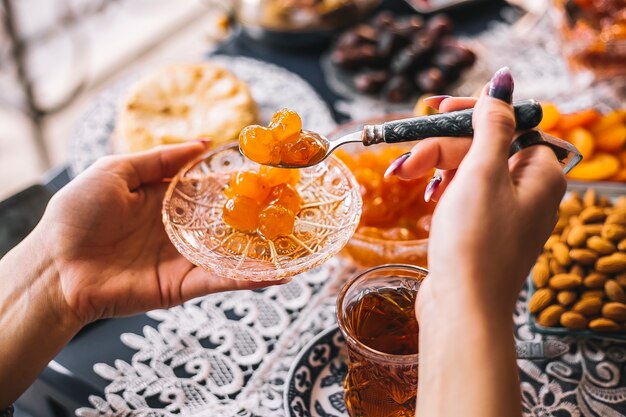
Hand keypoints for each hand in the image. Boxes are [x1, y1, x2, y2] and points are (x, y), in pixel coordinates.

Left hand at [40, 142, 286, 325]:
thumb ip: (161, 158)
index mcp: (168, 199)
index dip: (241, 180)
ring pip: (232, 253)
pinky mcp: (182, 286)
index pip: (213, 187)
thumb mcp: (117, 170)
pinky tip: (276, 273)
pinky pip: (219, 280)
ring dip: (264, 251)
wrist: (55, 266)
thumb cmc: (78, 213)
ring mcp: (184, 258)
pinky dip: (247, 278)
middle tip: (297, 207)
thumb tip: (204, 142)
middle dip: (262, 215)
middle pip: (230, 221)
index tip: (271, 172)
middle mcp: (182, 228)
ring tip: (298, 244)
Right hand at [392, 80, 565, 316]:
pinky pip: (463, 196)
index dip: (470, 115)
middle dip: (441, 150)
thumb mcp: (482, 172)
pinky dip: (442, 191)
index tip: (435, 110)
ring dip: (435, 169)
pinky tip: (425, 198)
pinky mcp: (482, 232)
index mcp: (541, 173)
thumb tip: (503, 82)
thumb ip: (492, 124)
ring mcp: (505, 214)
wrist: (462, 308)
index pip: (506, 124)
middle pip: (482, 148)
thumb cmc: (475, 241)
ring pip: (468, 171)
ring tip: (403, 178)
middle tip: (406, 163)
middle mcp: (528, 192)